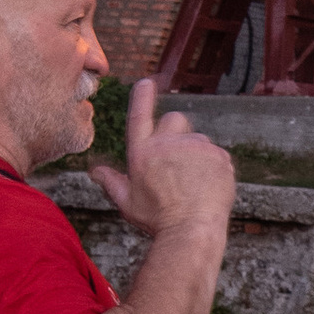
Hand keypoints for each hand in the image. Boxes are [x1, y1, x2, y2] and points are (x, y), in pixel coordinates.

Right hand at [90, 78, 236, 238]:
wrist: (192, 231)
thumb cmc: (158, 220)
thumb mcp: (128, 203)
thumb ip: (112, 182)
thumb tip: (95, 170)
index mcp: (143, 153)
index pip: (140, 116)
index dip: (142, 97)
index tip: (146, 82)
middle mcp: (168, 143)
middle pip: (175, 119)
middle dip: (176, 132)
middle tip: (177, 160)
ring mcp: (196, 147)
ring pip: (198, 140)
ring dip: (196, 154)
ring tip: (193, 184)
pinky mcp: (219, 155)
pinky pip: (216, 155)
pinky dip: (213, 167)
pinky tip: (208, 188)